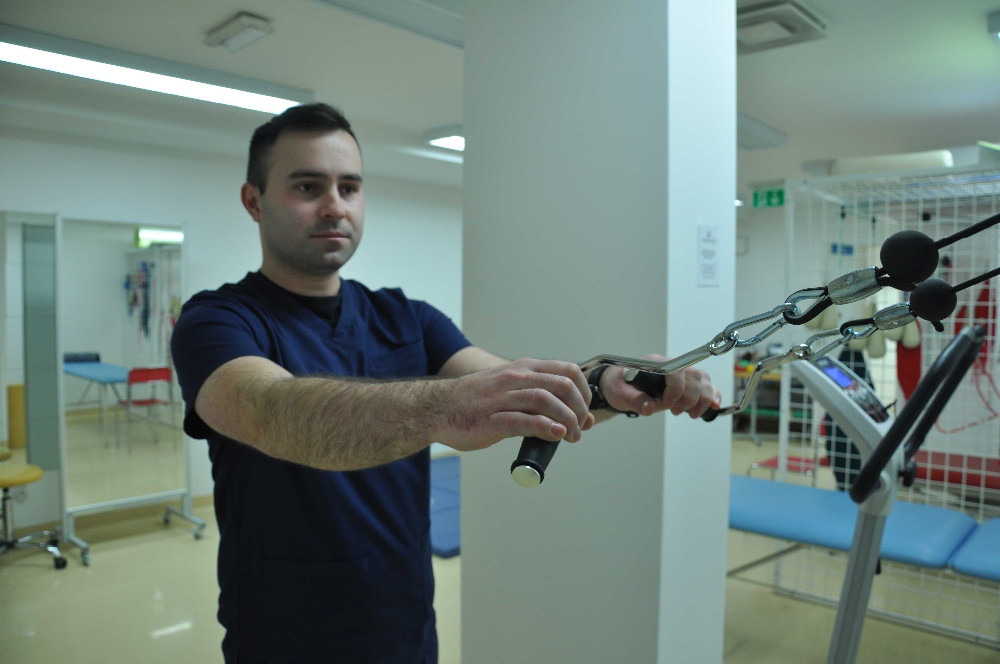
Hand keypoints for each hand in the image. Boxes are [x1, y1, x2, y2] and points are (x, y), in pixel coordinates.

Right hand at [432, 358, 594, 451]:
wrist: (437, 408)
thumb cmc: (477, 402)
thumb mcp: (510, 390)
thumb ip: (540, 402)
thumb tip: (576, 419)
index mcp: (523, 369)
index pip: (567, 371)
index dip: (584, 391)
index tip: (585, 411)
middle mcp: (515, 378)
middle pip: (562, 385)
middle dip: (579, 408)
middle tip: (580, 427)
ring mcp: (502, 398)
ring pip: (546, 401)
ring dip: (567, 420)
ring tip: (572, 436)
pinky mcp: (491, 419)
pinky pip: (524, 420)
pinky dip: (546, 427)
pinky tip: (556, 435)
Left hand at [599, 354, 720, 418]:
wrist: (619, 384)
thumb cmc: (619, 386)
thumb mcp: (620, 394)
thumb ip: (634, 400)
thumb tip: (649, 408)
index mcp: (655, 363)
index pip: (676, 370)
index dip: (676, 390)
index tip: (666, 405)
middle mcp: (671, 364)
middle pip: (694, 375)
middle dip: (689, 398)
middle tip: (676, 412)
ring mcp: (681, 372)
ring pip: (703, 380)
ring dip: (703, 399)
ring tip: (691, 414)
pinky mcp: (686, 382)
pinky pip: (706, 385)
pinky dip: (713, 395)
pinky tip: (714, 406)